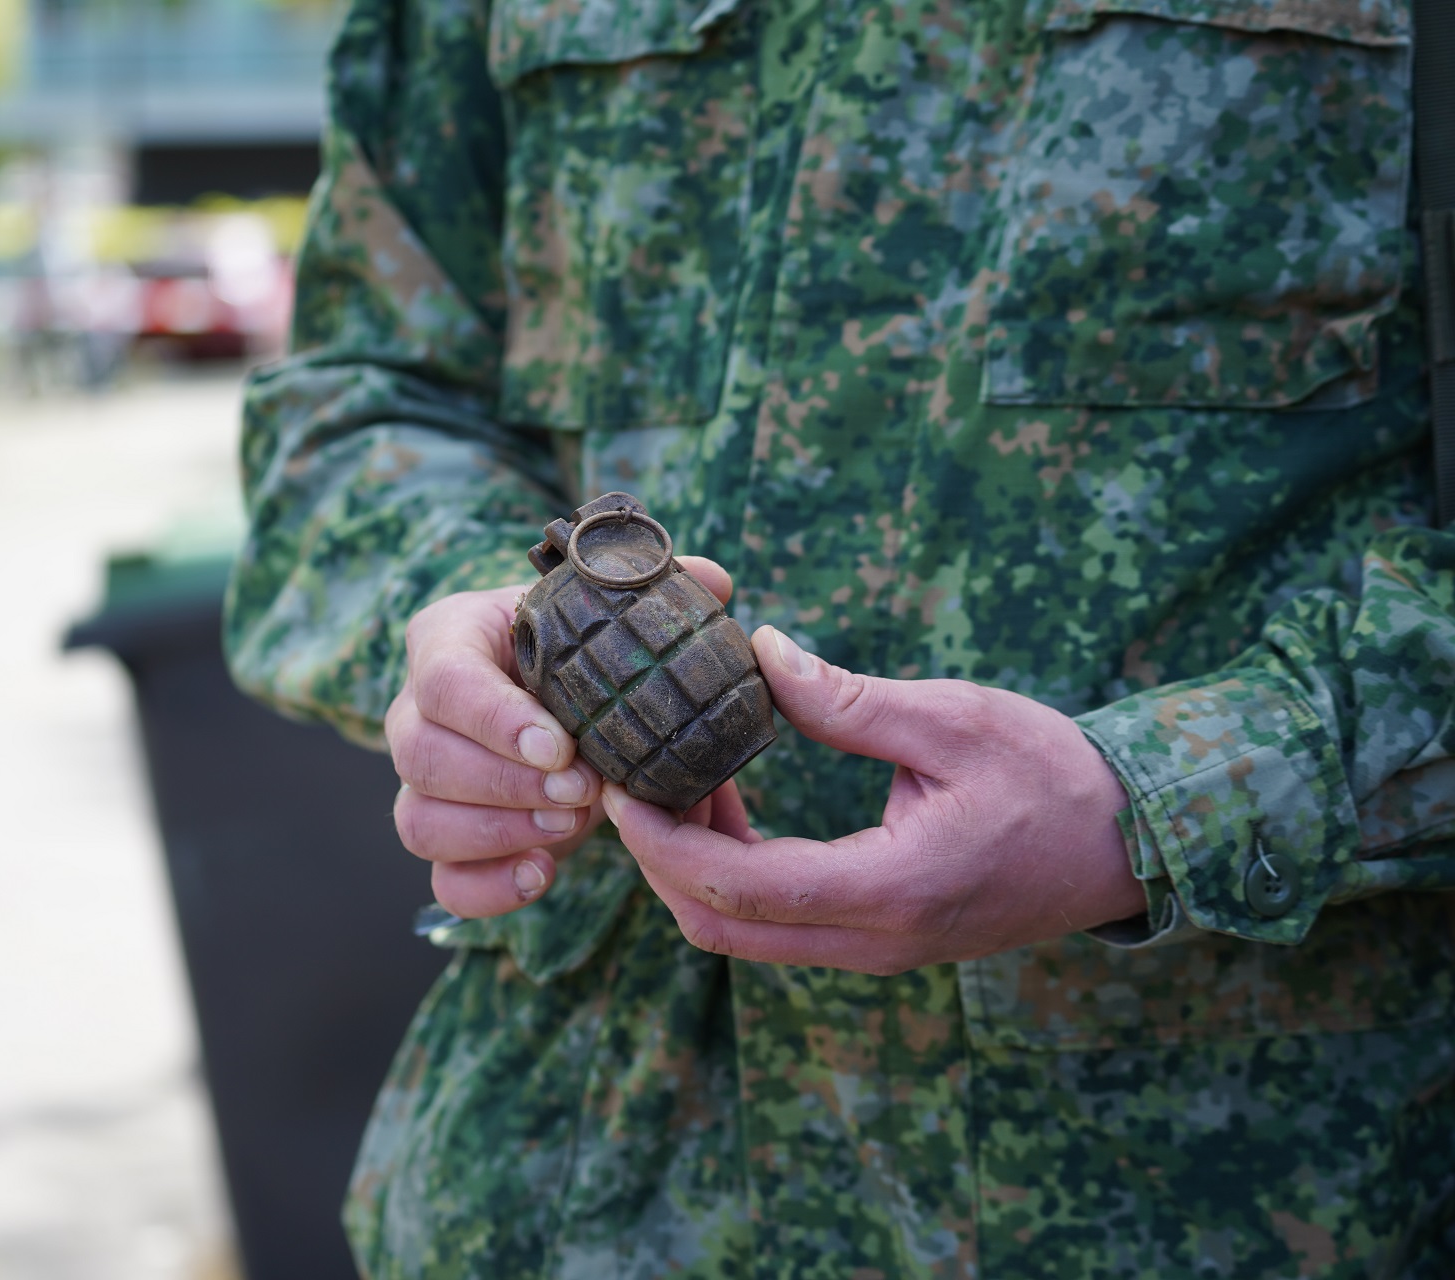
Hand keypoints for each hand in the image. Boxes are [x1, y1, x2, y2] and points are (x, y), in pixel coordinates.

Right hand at [389, 557, 732, 917]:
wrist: (558, 699)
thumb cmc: (575, 646)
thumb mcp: (601, 612)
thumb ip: (647, 594)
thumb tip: (714, 582)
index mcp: (448, 640)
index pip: (445, 681)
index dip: (497, 721)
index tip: (560, 747)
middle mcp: (417, 712)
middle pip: (421, 756)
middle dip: (505, 783)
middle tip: (582, 791)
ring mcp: (423, 783)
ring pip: (419, 822)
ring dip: (498, 833)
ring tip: (570, 828)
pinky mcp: (447, 839)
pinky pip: (443, 881)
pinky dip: (488, 888)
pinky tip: (543, 875)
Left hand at [602, 626, 1145, 971]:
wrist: (1131, 842)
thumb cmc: (1053, 773)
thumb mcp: (954, 719)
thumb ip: (847, 700)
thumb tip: (758, 651)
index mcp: (891, 888)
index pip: (739, 888)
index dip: (660, 844)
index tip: (616, 787)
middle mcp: (874, 939)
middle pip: (720, 925)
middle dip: (658, 858)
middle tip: (631, 777)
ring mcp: (876, 949)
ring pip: (743, 932)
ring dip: (693, 864)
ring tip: (683, 775)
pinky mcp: (879, 940)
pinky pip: (778, 923)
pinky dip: (734, 871)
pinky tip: (731, 800)